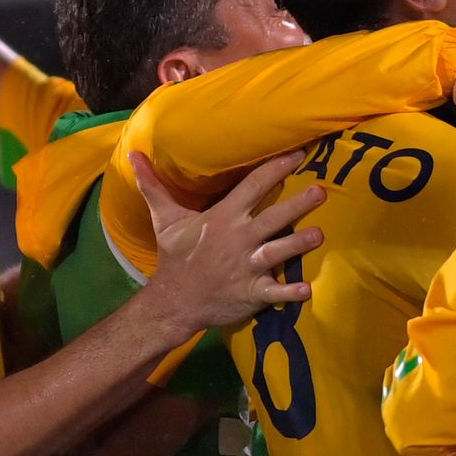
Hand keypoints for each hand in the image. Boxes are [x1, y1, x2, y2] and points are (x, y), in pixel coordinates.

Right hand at [133, 150, 323, 336]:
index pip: (253, 187)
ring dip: (300, 244)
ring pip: (278, 252)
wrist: (174, 302)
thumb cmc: (175, 257)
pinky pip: (275, 292)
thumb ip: (154, 186)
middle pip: (273, 217)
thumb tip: (133, 154)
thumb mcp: (164, 219)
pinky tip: (308, 289)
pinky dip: (290, 292)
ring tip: (320, 234)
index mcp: (223, 218)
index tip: (298, 154)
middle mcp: (238, 239)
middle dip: (298, 204)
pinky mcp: (251, 293)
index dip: (276, 169)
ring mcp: (246, 267)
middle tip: (322, 191)